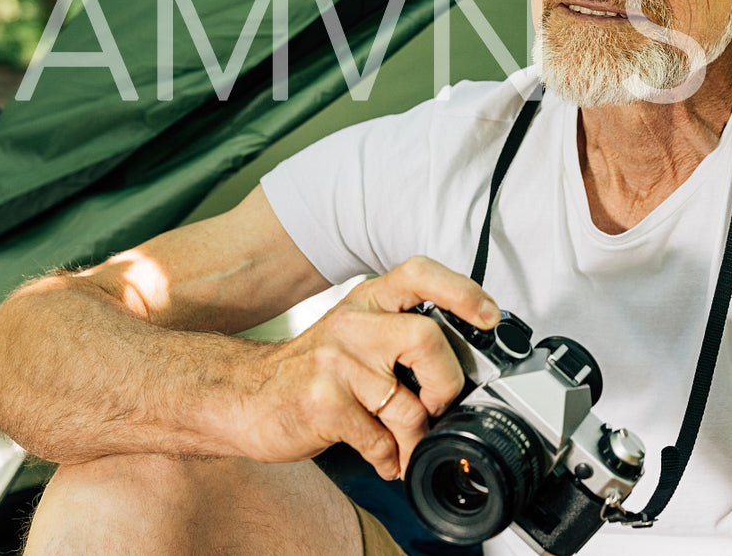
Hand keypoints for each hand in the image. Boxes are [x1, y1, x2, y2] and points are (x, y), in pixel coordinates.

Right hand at [239, 256, 498, 478]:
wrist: (242, 395)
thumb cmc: (310, 369)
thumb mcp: (355, 333)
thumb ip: (400, 335)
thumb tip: (463, 365)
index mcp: (368, 301)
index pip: (421, 274)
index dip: (462, 291)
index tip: (489, 316)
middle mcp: (353, 324)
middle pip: (427, 339)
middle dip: (446, 383)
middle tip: (439, 405)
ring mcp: (335, 362)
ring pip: (406, 404)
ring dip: (417, 437)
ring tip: (410, 444)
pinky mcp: (321, 403)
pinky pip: (379, 439)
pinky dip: (389, 458)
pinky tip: (384, 457)